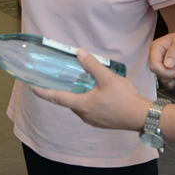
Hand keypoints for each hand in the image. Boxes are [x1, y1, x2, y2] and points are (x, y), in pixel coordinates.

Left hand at [31, 49, 151, 130]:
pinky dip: (88, 100)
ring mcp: (92, 120)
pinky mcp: (101, 121)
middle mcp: (84, 115)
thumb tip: (80, 53)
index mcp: (81, 105)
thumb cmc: (124, 99)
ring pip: (80, 105)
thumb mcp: (107, 78)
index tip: (32, 87)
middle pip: (68, 101)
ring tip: (84, 84)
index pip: (56, 98)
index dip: (43, 91)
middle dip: (63, 91)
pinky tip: (98, 93)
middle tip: (61, 79)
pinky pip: (89, 109)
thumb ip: (92, 65)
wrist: (141, 116)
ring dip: (78, 95)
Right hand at [149, 30, 174, 88]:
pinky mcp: (166, 74)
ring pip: (165, 81)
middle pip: (160, 74)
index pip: (154, 66)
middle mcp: (156, 58)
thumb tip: (167, 64)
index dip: (165, 72)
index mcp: (156, 47)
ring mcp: (160, 66)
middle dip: (174, 73)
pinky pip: (170, 84)